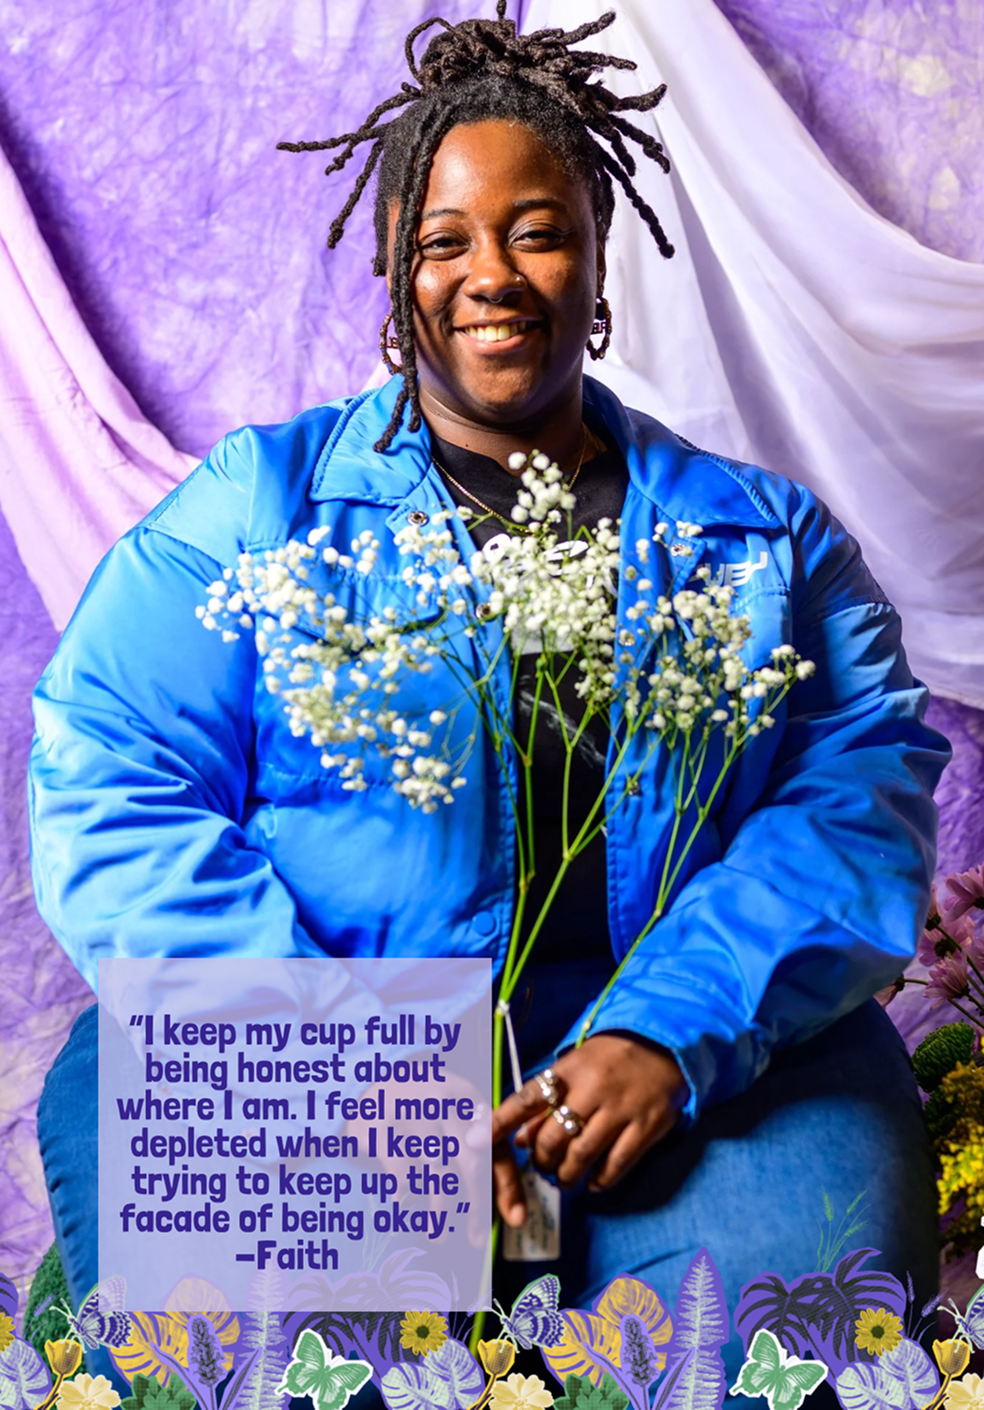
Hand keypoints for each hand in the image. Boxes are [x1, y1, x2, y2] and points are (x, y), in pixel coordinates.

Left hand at [490, 1034, 688, 1227]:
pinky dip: (599, 1180)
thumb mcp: (574, 1068)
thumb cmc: (608, 1059)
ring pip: (581, 1156)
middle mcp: (594, 1088)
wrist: (663, 1046)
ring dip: (565, 1176)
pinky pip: (615, 1166)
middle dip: (540, 1160)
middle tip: (541, 1166)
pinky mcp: (646, 1127)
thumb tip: (518, 1139)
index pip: (527, 1098)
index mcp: (570, 1069)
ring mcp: (622, 1109)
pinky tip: (592, 1180)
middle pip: (552, 1137)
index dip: (499, 1122)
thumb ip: (546, 1101)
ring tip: (563, 1178)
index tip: (475, 1140)